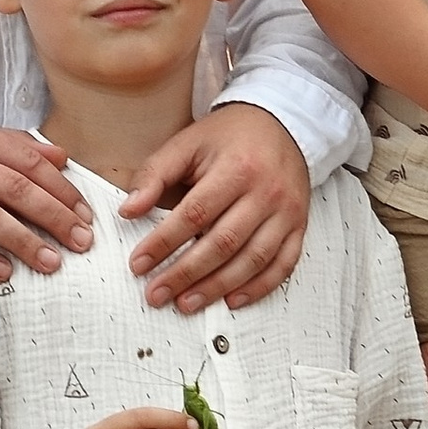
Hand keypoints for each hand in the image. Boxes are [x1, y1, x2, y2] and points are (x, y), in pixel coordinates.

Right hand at [0, 119, 91, 278]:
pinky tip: (3, 272)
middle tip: (81, 242)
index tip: (86, 214)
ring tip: (51, 263)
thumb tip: (61, 157)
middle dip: (54, 217)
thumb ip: (12, 145)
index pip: (27, 160)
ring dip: (22, 240)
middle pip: (14, 188)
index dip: (61, 188)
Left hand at [120, 104, 311, 311]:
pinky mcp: (299, 226)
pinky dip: (259, 287)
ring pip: (253, 259)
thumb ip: (155, 174)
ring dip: (218, 287)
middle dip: (186, 273)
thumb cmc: (228, 137)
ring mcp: (286, 212)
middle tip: (156, 294)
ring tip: (186, 304)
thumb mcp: (188, 143)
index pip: (195, 214)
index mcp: (236, 168)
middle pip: (223, 242)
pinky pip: (283, 264)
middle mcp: (266, 192)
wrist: (282, 124)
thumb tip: (128, 210)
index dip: (164, 242)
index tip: (138, 265)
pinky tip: (232, 300)